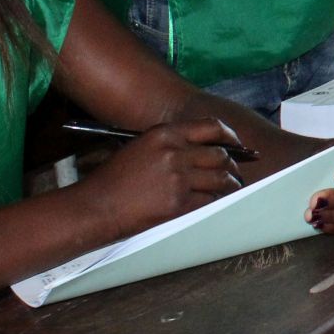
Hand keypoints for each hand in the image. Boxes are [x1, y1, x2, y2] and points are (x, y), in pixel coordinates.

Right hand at [82, 118, 247, 236]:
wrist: (96, 206)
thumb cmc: (114, 179)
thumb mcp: (140, 146)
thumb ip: (171, 144)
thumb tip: (203, 149)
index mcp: (164, 133)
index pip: (211, 126)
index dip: (230, 136)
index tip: (237, 144)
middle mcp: (175, 152)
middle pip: (220, 155)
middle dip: (232, 164)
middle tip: (235, 171)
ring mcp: (178, 178)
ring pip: (221, 178)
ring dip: (230, 184)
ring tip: (231, 187)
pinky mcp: (179, 203)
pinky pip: (210, 200)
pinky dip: (216, 200)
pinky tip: (213, 201)